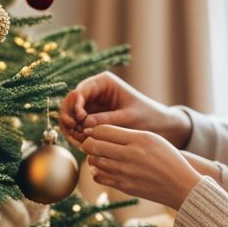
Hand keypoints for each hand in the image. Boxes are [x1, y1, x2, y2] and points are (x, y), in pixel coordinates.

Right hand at [58, 72, 192, 146]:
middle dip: (69, 117)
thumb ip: (106, 119)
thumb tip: (83, 124)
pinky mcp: (90, 118)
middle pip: (70, 102)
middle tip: (74, 133)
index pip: (80, 90)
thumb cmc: (147, 116)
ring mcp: (90, 105)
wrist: (158, 126)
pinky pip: (77, 125)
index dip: (75, 105)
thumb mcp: (128, 118)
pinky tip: (81, 144)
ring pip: (70, 115)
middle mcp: (93, 91)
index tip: (80, 119)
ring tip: (79, 141)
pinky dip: (76, 134)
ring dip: (70, 128)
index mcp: (103, 82)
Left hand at [81, 125, 203, 208]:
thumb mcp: (152, 138)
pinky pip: (98, 177)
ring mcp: (125, 172)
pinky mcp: (123, 186)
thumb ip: (127, 134)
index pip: (102, 130)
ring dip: (93, 157)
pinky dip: (97, 171)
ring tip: (102, 155)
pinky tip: (105, 168)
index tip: (97, 132)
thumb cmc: (166, 158)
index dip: (95, 130)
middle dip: (88, 142)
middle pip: (92, 145)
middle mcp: (130, 155)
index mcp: (138, 139)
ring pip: (93, 161)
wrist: (180, 184)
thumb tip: (98, 132)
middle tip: (93, 143)